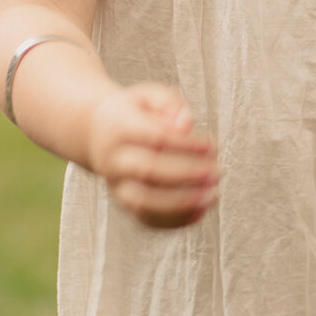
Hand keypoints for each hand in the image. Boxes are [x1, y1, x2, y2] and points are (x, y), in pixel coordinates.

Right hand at [87, 82, 218, 230]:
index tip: (212, 145)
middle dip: (188, 174)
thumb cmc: (135, 112)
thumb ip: (170, 103)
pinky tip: (202, 211)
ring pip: (144, 203)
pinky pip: (147, 220)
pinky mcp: (125, 205)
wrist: (98, 134)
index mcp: (118, 127)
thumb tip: (186, 125)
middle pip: (148, 171)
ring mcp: (116, 186)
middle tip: (217, 171)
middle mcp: (112, 160)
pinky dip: (175, 221)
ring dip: (182, 203)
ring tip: (213, 195)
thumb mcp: (150, 94)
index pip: (154, 138)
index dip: (186, 145)